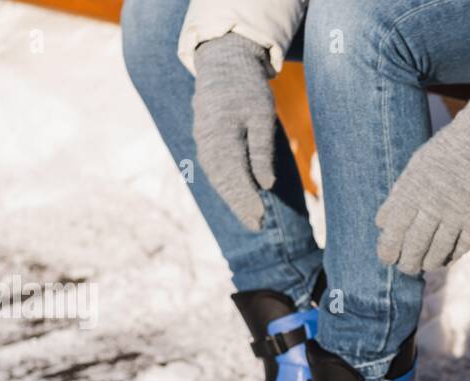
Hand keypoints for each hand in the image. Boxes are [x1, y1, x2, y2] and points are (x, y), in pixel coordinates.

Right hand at [193, 33, 276, 231]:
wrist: (224, 65)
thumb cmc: (248, 89)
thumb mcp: (262, 116)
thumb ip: (262, 151)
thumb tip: (266, 185)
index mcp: (223, 136)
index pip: (235, 176)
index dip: (247, 199)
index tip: (260, 217)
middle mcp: (208, 142)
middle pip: (224, 182)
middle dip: (240, 205)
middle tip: (257, 225)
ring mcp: (203, 141)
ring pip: (217, 177)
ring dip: (232, 198)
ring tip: (250, 217)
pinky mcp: (204, 140)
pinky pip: (214, 169)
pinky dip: (225, 185)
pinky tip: (237, 196)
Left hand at [377, 80, 469, 275]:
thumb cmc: (446, 152)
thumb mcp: (415, 167)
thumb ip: (397, 196)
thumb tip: (381, 224)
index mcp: (412, 193)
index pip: (393, 233)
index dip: (388, 251)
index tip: (388, 258)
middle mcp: (433, 208)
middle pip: (414, 248)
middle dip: (407, 263)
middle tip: (406, 266)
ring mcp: (457, 216)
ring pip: (438, 253)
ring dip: (428, 263)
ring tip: (424, 264)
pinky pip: (461, 248)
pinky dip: (451, 256)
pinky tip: (446, 258)